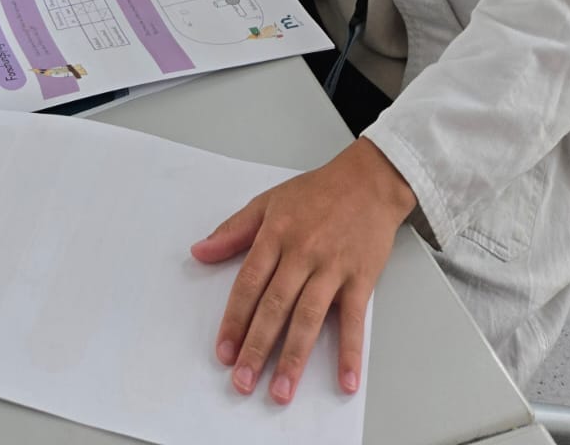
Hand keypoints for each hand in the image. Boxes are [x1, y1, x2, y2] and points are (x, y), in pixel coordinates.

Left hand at [192, 138, 415, 404]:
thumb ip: (233, 230)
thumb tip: (200, 251)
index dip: (234, 319)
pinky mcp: (361, 278)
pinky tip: (345, 379)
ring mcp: (332, 267)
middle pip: (275, 306)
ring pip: (308, 316)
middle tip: (243, 381)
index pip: (249, 283)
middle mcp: (302, 253)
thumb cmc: (318, 192)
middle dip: (257, 347)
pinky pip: (353, 319)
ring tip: (281, 390)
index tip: (224, 352)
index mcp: (276, 234)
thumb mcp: (269, 202)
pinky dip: (350, 351)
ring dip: (294, 357)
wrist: (369, 180)